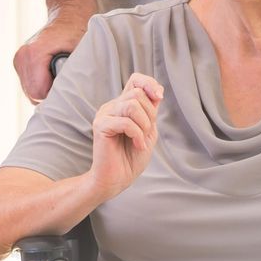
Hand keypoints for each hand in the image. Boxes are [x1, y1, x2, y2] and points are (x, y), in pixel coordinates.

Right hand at [14, 6, 90, 101]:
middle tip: (65, 79)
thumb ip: (72, 74)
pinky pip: (30, 86)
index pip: (38, 93)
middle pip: (33, 95)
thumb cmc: (77, 32)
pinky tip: (52, 73)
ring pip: (31, 92)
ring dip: (46, 89)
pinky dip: (42, 85)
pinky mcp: (19, 64)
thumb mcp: (80, 52)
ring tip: (59, 74)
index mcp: (33, 54)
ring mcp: (19, 60)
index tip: (67, 84)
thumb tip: (71, 95)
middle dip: (50, 93)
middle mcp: (22, 57)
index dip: (55, 94)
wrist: (68, 16)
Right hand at [87, 74, 162, 200]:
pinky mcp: (101, 126)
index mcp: (123, 105)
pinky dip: (137, 135)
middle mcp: (112, 106)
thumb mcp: (148, 130)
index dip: (149, 83)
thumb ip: (151, 111)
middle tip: (146, 133)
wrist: (117, 180)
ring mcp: (104, 115)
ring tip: (141, 140)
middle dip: (150, 114)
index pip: (135, 80)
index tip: (159, 97)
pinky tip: (137, 145)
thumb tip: (157, 91)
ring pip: (132, 105)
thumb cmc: (131, 158)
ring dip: (144, 124)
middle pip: (137, 93)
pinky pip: (125, 122)